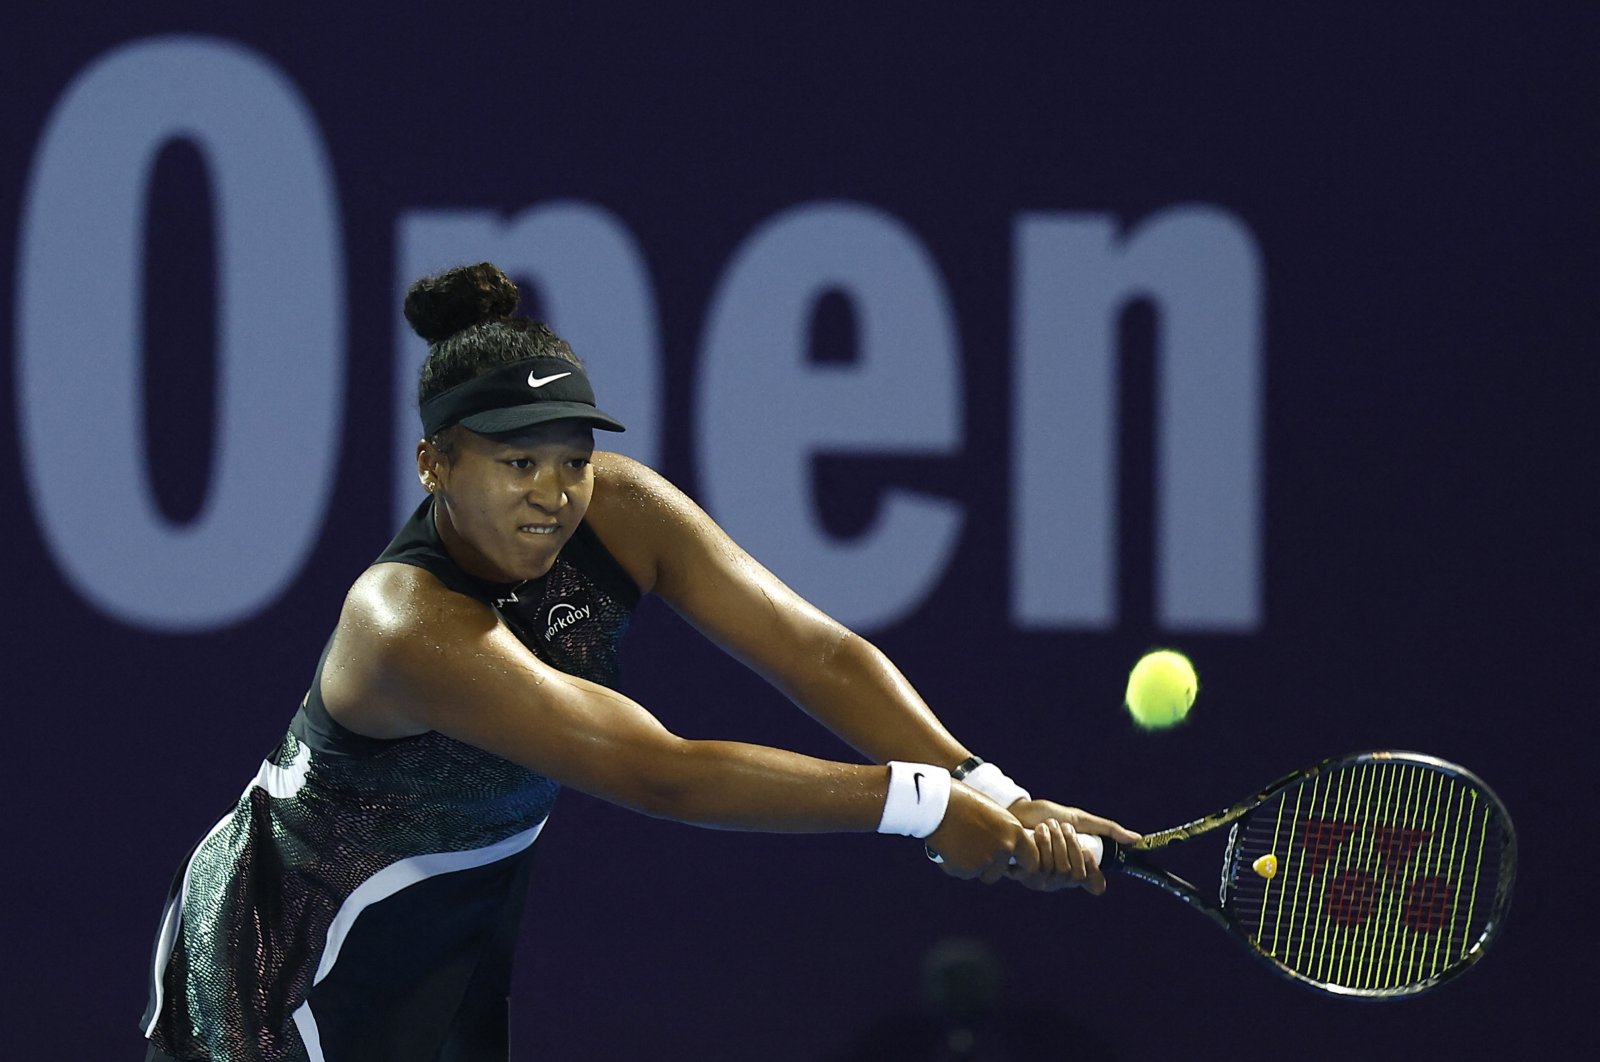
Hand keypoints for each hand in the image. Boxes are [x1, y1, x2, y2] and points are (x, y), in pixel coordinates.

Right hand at [925, 784, 1040, 883]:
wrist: (938, 803)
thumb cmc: (963, 801)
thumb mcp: (993, 814)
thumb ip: (1003, 833)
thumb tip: (1004, 850)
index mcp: (1014, 833)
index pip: (1031, 862)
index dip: (1021, 865)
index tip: (1011, 865)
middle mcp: (1004, 849)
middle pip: (999, 871)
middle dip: (989, 867)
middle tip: (973, 852)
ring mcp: (986, 861)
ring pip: (980, 873)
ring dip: (971, 865)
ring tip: (957, 844)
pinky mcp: (966, 869)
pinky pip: (962, 872)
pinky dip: (954, 864)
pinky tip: (947, 847)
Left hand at [1006, 799, 1141, 894]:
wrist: (1016, 810)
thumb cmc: (1046, 816)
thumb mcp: (1080, 819)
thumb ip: (1107, 829)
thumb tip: (1137, 839)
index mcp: (1075, 868)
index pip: (1094, 885)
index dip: (1094, 872)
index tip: (1089, 852)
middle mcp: (1060, 879)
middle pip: (1078, 874)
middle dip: (1071, 845)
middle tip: (1062, 827)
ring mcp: (1042, 880)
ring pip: (1062, 871)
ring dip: (1056, 842)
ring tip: (1046, 826)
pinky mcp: (1025, 875)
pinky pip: (1042, 869)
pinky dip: (1042, 844)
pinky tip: (1034, 833)